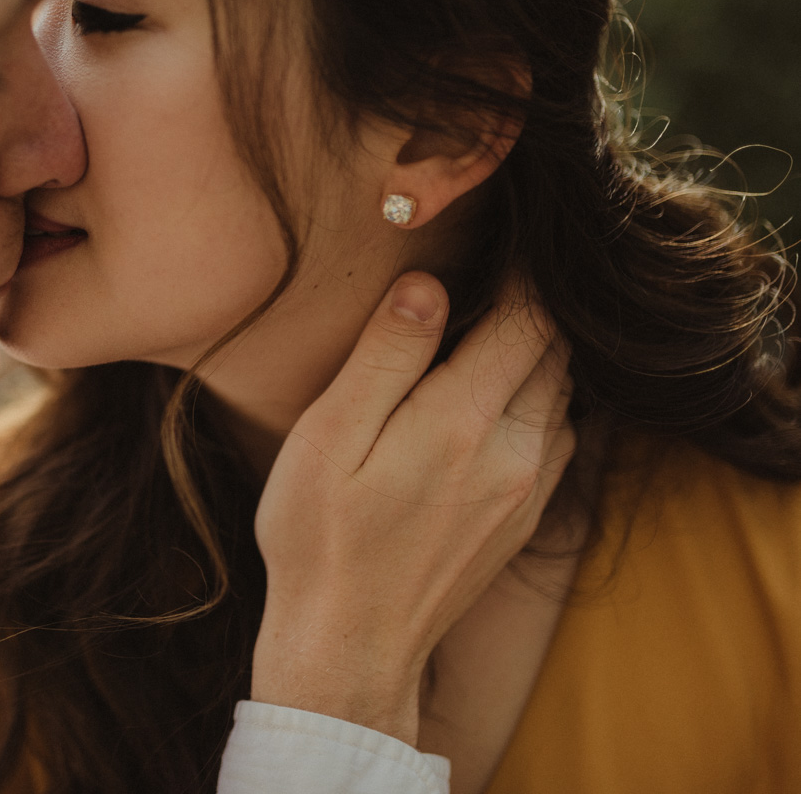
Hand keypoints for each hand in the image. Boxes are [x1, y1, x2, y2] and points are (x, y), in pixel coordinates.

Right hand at [249, 271, 574, 745]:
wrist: (348, 647)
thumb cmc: (319, 539)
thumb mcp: (329, 438)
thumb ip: (386, 357)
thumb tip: (430, 285)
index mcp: (462, 423)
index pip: (526, 317)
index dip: (522, 269)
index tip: (504, 234)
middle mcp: (515, 453)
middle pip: (556, 350)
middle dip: (532, 304)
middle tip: (492, 269)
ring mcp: (527, 490)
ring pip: (563, 392)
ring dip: (537, 352)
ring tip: (488, 326)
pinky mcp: (524, 518)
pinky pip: (555, 435)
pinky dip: (537, 398)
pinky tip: (492, 397)